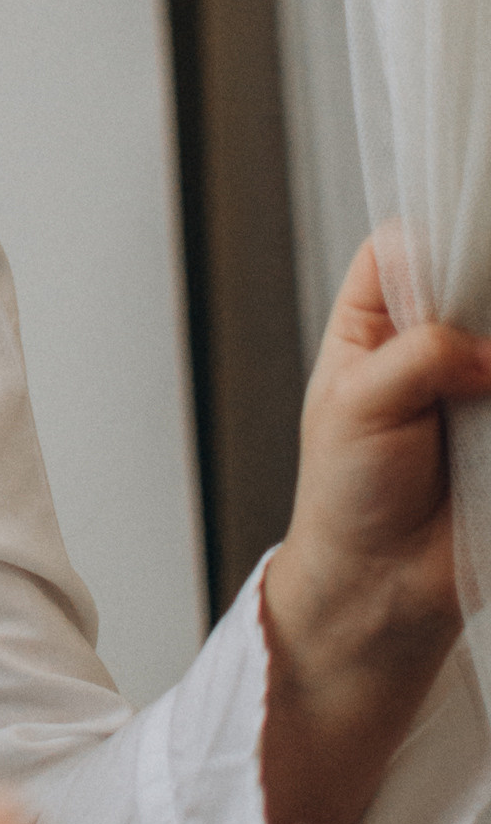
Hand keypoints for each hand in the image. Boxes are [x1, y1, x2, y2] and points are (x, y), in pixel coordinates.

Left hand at [260, 233, 490, 823]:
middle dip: (488, 295)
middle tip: (478, 355)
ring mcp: (481, 381)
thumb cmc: (347, 495)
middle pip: (479, 278)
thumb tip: (489, 349)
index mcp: (375, 320)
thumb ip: (421, 355)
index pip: (409, 242)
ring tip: (481, 398)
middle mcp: (435, 339)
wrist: (382, 587)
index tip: (468, 258)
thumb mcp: (358, 407)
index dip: (440, 236)